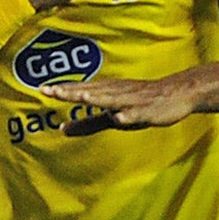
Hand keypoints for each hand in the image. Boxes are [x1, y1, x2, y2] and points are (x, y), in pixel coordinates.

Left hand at [41, 73, 201, 134]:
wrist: (177, 94)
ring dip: (96, 98)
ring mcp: (132, 100)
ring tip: (80, 96)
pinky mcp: (147, 110)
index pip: (81, 90)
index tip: (41, 88)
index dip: (62, 90)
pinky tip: (119, 117)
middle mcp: (116, 92)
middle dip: (71, 91)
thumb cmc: (141, 103)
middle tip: (50, 89)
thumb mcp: (112, 115)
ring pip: (111, 99)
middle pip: (91, 92)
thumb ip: (88, 123)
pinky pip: (136, 113)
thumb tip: (62, 130)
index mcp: (106, 92)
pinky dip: (127, 115)